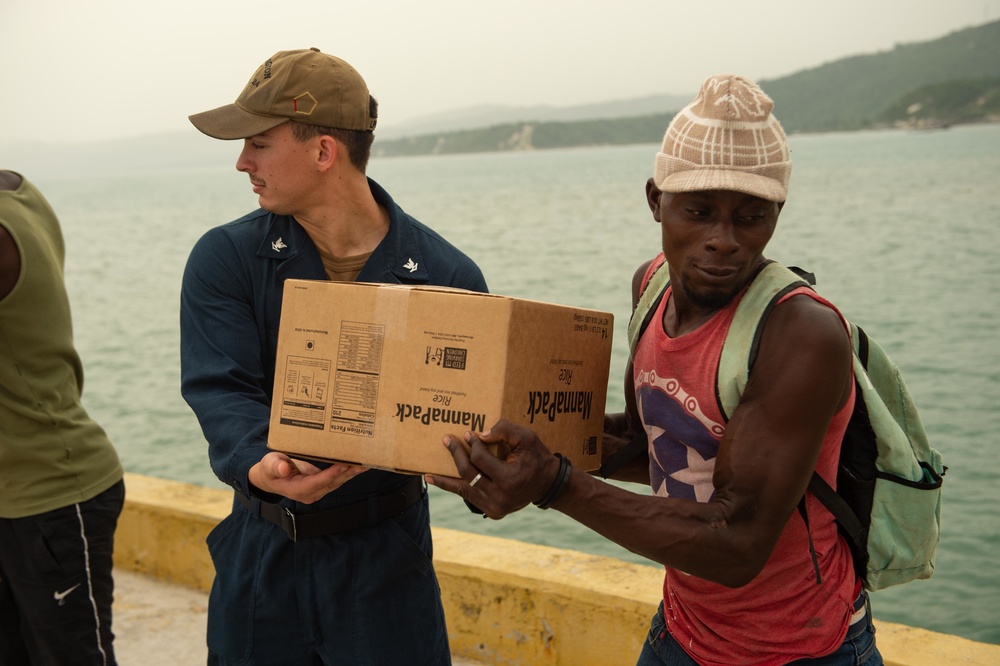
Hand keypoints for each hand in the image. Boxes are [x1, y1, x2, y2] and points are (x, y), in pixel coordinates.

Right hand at [248, 452, 366, 503]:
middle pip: (331, 484)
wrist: (270, 478)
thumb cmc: (269, 469)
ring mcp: (317, 490)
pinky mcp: (322, 485)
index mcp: (296, 489)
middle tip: (361, 464)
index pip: (316, 483)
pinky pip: (337, 479)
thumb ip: (276, 466)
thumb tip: (284, 470)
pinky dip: (348, 472)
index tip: (342, 466)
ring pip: (337, 482)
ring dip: (351, 474)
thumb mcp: (269, 465)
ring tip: (365, 463)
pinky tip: (359, 465)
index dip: (330, 475)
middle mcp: (310, 493)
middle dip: (347, 474)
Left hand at [426, 419, 560, 518]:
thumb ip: (504, 430)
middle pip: (469, 474)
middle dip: (456, 455)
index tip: (468, 434)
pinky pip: (470, 497)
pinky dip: (456, 489)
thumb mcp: (526, 437)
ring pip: (464, 490)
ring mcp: (495, 508)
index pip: (481, 459)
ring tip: (428, 474)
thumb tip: (479, 435)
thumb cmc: (537, 457)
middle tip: (446, 440)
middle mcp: (500, 497)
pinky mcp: (492, 512)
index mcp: (510, 479)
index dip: (473, 444)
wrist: (548, 483)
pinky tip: (440, 482)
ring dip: (445, 481)